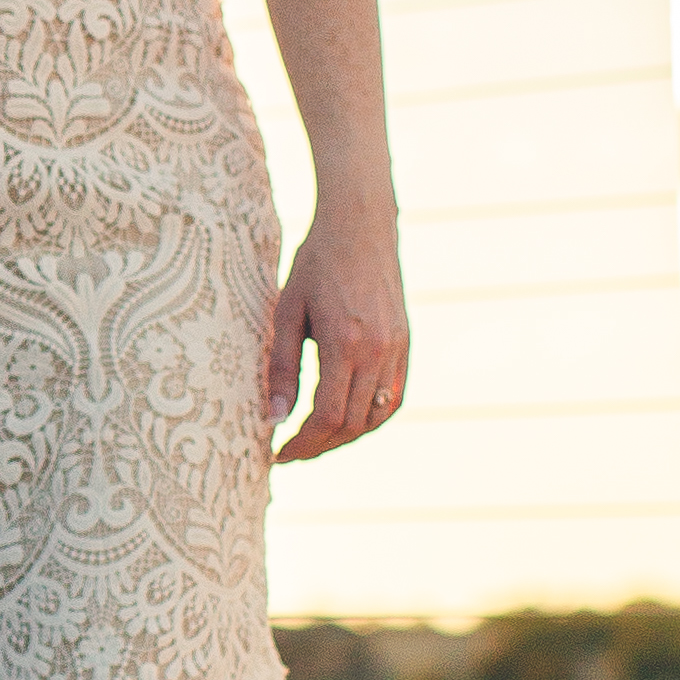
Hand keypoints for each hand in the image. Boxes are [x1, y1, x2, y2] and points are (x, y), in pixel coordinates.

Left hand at [269, 214, 405, 460]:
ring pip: (375, 416)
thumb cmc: (315, 263)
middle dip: (319, 446)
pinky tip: (346, 420)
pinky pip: (393, 397)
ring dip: (345, 436)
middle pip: (351, 423)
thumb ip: (282, 367)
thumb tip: (274, 418)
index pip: (326, 416)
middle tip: (290, 452)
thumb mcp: (287, 311)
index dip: (302, 444)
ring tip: (314, 440)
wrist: (360, 225)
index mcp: (343, 343)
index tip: (277, 453)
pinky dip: (371, 418)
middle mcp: (377, 351)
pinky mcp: (405, 344)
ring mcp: (397, 349)